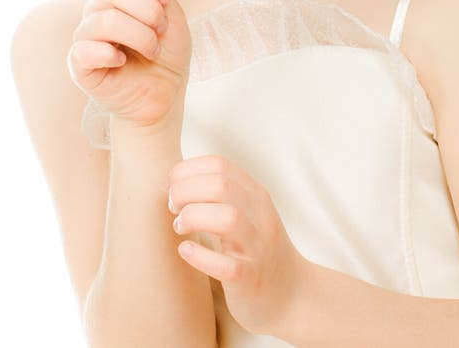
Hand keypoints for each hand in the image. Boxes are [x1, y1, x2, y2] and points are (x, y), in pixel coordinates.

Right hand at [67, 0, 191, 130]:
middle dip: (148, 9)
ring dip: (139, 35)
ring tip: (151, 49)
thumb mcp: (173, 17)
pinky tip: (124, 62)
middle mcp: (99, 7)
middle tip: (161, 29)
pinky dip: (112, 55)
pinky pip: (86, 49)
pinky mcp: (79, 63)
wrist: (164, 95)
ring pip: (106, 19)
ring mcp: (86, 34)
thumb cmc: (167, 54)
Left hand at [162, 154, 306, 335]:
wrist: (291, 295)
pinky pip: (226, 266)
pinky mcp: (251, 279)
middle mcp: (260, 215)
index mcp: (255, 194)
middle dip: (185, 191)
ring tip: (179, 227)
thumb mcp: (245, 212)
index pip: (219, 165)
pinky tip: (186, 251)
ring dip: (193, 218)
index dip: (186, 170)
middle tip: (173, 207)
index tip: (167, 185)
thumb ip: (219, 194)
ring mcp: (258, 247)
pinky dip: (200, 256)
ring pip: (228, 219)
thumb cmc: (255, 249)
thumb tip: (173, 181)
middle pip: (220, 185)